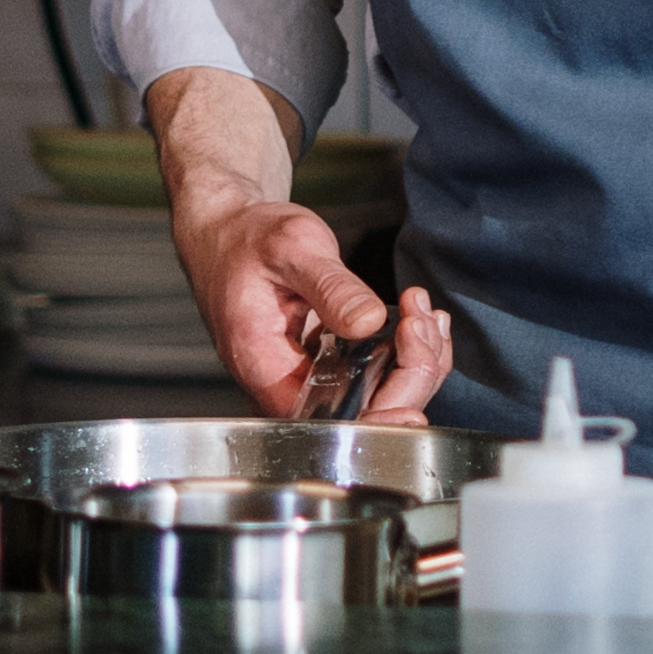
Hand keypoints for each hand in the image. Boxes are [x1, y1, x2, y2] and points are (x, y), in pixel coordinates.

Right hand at [151, 70, 448, 417]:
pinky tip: (418, 318)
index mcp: (264, 367)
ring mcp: (305, 376)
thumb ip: (331, 288)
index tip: (413, 392)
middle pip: (364, 412)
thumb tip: (369, 323)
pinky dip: (405, 349)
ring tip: (423, 310)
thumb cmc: (246, 239)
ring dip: (415, 358)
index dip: (378, 418)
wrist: (229, 230)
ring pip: (377, 394)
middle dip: (411, 371)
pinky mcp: (323, 363)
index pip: (327, 423)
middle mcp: (284, 384)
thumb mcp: (292, 249)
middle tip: (423, 318)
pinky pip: (372, 374)